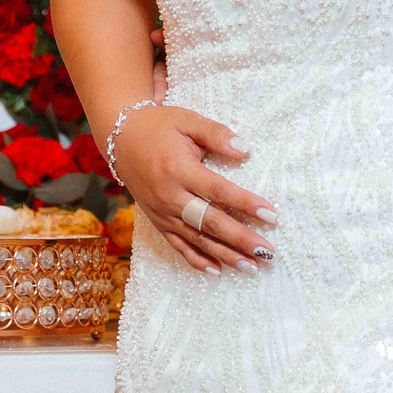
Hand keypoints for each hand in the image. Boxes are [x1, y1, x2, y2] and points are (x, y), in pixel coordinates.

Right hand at [107, 105, 275, 274]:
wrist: (120, 139)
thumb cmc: (159, 127)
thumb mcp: (188, 121)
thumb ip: (216, 134)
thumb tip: (245, 150)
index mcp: (180, 170)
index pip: (219, 191)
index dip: (246, 204)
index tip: (271, 215)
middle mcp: (171, 196)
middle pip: (211, 222)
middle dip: (241, 239)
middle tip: (267, 252)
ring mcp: (163, 213)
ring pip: (197, 239)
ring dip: (225, 255)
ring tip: (251, 267)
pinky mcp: (157, 222)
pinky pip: (178, 246)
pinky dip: (197, 260)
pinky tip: (218, 271)